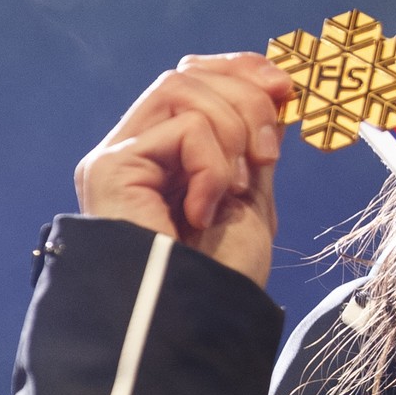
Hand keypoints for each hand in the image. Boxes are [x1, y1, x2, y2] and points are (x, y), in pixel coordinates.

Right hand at [74, 53, 292, 286]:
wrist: (196, 324)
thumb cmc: (219, 278)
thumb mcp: (249, 199)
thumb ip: (252, 147)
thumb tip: (273, 90)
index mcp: (162, 155)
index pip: (190, 79)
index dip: (238, 70)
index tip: (285, 88)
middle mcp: (132, 150)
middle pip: (186, 75)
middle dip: (244, 97)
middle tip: (268, 152)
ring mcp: (117, 158)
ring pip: (180, 88)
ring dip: (232, 129)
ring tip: (237, 185)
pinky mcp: (110, 169)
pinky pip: (184, 129)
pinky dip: (212, 167)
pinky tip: (202, 213)